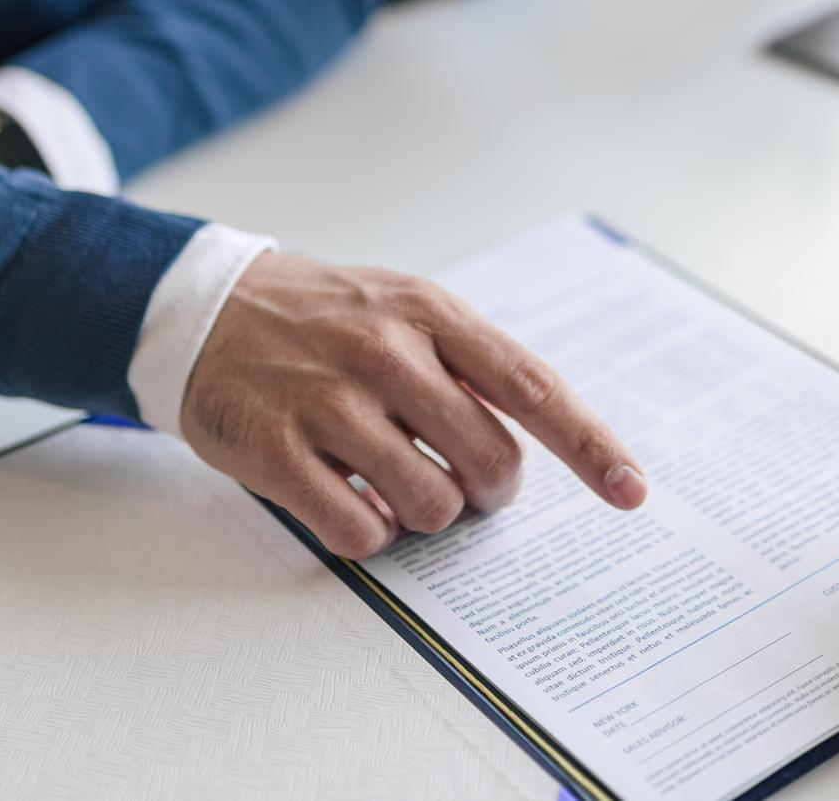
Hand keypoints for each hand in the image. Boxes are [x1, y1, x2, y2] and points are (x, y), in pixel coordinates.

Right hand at [182, 252, 649, 558]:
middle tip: (461, 478)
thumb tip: (543, 433)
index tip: (631, 490)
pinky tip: (352, 499)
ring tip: (395, 481)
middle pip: (488, 460)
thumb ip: (470, 362)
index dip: (589, 445)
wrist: (208, 308)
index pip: (530, 386)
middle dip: (489, 489)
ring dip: (426, 512)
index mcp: (429, 312)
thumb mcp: (405, 307)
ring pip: (430, 505)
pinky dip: (370, 532)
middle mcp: (384, 353)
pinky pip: (360, 532)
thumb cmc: (324, 317)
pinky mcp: (277, 451)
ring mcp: (328, 402)